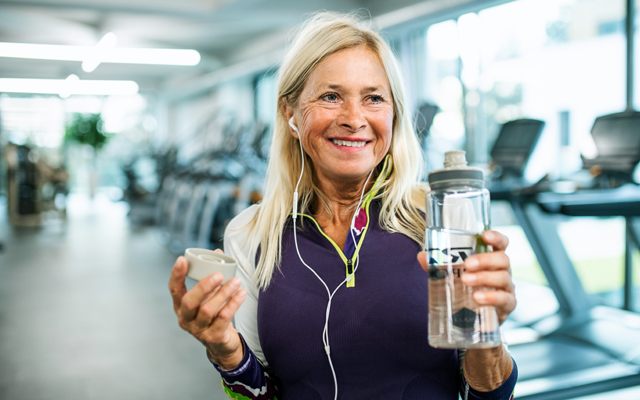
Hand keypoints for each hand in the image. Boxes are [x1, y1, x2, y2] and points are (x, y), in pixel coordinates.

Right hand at [168, 251, 246, 368]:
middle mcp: (186, 318)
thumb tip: (219, 253)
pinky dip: (233, 304)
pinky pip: (223, 318)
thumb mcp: (209, 297)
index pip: (174, 289)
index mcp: (181, 306)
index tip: (182, 260)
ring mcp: (198, 330)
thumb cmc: (213, 316)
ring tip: (236, 282)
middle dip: (203, 286)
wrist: (222, 344)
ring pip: (207, 310)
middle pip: (189, 302)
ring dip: (223, 293)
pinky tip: (241, 294)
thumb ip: (212, 277)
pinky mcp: (213, 337)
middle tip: (218, 274)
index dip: (176, 275)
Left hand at [418, 230, 515, 324]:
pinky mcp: (507, 306)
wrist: (476, 321)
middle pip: (502, 259)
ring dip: (484, 278)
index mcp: (491, 259)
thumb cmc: (466, 290)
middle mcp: (503, 270)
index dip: (496, 237)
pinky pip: (505, 299)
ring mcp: (507, 288)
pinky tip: (478, 299)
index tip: (485, 235)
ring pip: (503, 278)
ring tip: (466, 280)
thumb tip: (422, 256)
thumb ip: (439, 265)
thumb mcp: (453, 276)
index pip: (500, 244)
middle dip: (485, 260)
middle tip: (467, 264)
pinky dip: (491, 298)